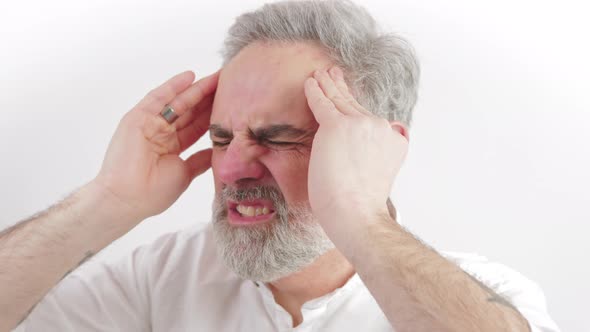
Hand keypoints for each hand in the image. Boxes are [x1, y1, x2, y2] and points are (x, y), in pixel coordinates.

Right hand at [93, 70, 218, 219]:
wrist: (128, 199)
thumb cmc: (154, 193)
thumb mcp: (186, 173)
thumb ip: (200, 160)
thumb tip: (217, 152)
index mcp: (171, 147)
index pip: (197, 126)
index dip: (214, 115)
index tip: (233, 105)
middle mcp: (160, 133)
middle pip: (189, 111)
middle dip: (209, 98)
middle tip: (230, 83)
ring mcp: (149, 124)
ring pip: (177, 102)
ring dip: (196, 89)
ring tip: (217, 77)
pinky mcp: (137, 117)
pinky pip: (157, 98)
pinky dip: (172, 86)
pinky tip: (190, 76)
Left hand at [304, 66, 407, 234]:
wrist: (357, 214)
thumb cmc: (361, 207)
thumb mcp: (380, 177)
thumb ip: (376, 159)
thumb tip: (366, 158)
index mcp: (394, 140)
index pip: (371, 121)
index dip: (357, 108)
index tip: (349, 97)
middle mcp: (381, 127)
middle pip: (356, 106)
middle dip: (343, 89)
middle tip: (334, 74)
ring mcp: (360, 125)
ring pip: (340, 101)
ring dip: (328, 85)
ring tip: (320, 74)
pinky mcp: (337, 126)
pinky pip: (323, 103)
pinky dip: (315, 91)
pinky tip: (310, 82)